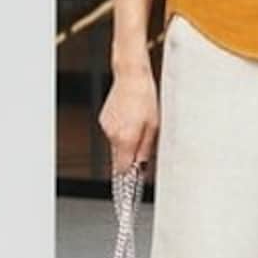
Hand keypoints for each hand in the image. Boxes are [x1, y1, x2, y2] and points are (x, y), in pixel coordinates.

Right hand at [99, 61, 159, 175]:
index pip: (122, 169)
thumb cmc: (146, 97)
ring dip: (126, 142)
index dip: (129, 176)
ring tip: (139, 125)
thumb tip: (142, 165)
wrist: (131, 76)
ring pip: (116, 144)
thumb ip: (146, 149)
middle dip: (129, 157)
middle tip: (142, 149)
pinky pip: (113, 132)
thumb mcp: (154, 126)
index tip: (134, 182)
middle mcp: (112, 134)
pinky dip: (121, 130)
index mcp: (125, 138)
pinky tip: (131, 118)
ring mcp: (106, 126)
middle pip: (119, 157)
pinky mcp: (103, 119)